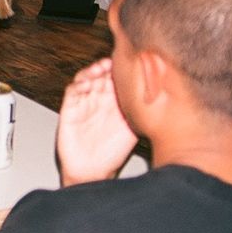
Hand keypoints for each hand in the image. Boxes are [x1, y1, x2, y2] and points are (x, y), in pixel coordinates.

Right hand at [56, 59, 137, 184]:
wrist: (93, 171)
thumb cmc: (114, 152)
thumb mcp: (134, 128)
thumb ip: (141, 111)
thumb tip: (161, 95)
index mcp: (116, 101)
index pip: (118, 78)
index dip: (122, 68)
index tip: (131, 61)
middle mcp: (100, 99)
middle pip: (101, 74)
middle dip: (107, 65)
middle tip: (114, 61)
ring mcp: (84, 103)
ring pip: (86, 78)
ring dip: (92, 71)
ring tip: (100, 68)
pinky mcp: (70, 109)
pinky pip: (72, 91)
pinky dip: (78, 84)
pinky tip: (86, 84)